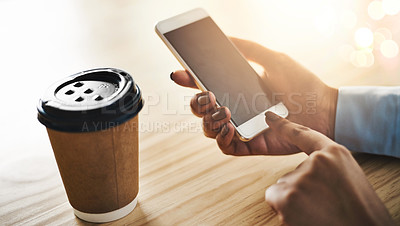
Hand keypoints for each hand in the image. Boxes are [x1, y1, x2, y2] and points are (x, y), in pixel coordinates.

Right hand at [171, 37, 337, 154]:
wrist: (323, 111)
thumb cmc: (302, 84)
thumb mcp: (273, 60)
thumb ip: (247, 49)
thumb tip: (222, 37)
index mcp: (236, 87)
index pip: (205, 85)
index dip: (189, 80)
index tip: (179, 74)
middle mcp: (235, 108)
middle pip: (201, 109)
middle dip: (196, 103)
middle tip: (208, 96)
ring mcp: (240, 127)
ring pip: (208, 128)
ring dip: (208, 120)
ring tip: (225, 112)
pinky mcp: (249, 144)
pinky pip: (224, 147)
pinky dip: (221, 139)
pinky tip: (229, 129)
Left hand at [264, 111, 394, 225]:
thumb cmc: (361, 212)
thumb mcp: (349, 179)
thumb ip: (326, 168)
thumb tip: (304, 170)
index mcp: (335, 154)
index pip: (304, 135)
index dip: (284, 126)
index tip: (269, 117)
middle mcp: (315, 162)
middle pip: (290, 174)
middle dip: (300, 191)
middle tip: (323, 205)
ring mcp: (300, 179)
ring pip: (282, 187)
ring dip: (293, 201)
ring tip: (318, 213)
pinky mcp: (287, 197)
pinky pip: (274, 199)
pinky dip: (284, 210)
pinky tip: (305, 218)